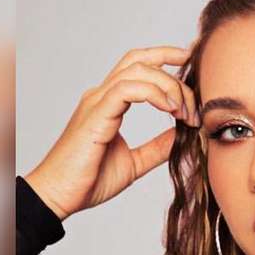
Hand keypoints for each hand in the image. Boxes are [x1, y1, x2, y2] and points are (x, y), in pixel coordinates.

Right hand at [24, 45, 200, 220]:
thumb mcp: (135, 162)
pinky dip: (154, 94)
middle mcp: (101, 96)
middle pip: (140, 60)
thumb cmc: (89, 180)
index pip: (138, 65)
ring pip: (137, 71)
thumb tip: (183, 134)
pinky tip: (170, 111)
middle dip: (174, 71)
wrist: (60, 197)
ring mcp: (97, 103)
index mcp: (109, 103)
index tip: (190, 66)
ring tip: (185, 114)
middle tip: (194, 105)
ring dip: (169, 87)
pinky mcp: (96, 115)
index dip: (165, 57)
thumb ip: (158, 147)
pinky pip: (127, 89)